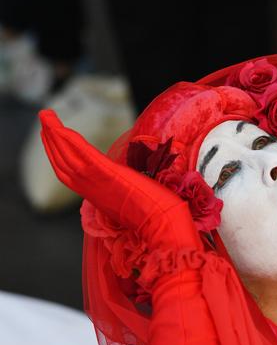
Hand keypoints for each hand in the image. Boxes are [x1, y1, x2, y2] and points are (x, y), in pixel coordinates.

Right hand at [40, 110, 201, 250]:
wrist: (164, 228)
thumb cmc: (157, 217)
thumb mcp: (134, 200)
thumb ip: (124, 189)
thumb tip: (130, 179)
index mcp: (98, 196)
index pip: (70, 174)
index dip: (58, 155)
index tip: (53, 137)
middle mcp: (93, 191)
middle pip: (62, 164)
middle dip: (51, 141)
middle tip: (44, 119)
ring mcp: (98, 184)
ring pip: (67, 157)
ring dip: (54, 135)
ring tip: (46, 116)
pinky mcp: (107, 176)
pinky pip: (83, 156)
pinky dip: (69, 141)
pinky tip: (59, 127)